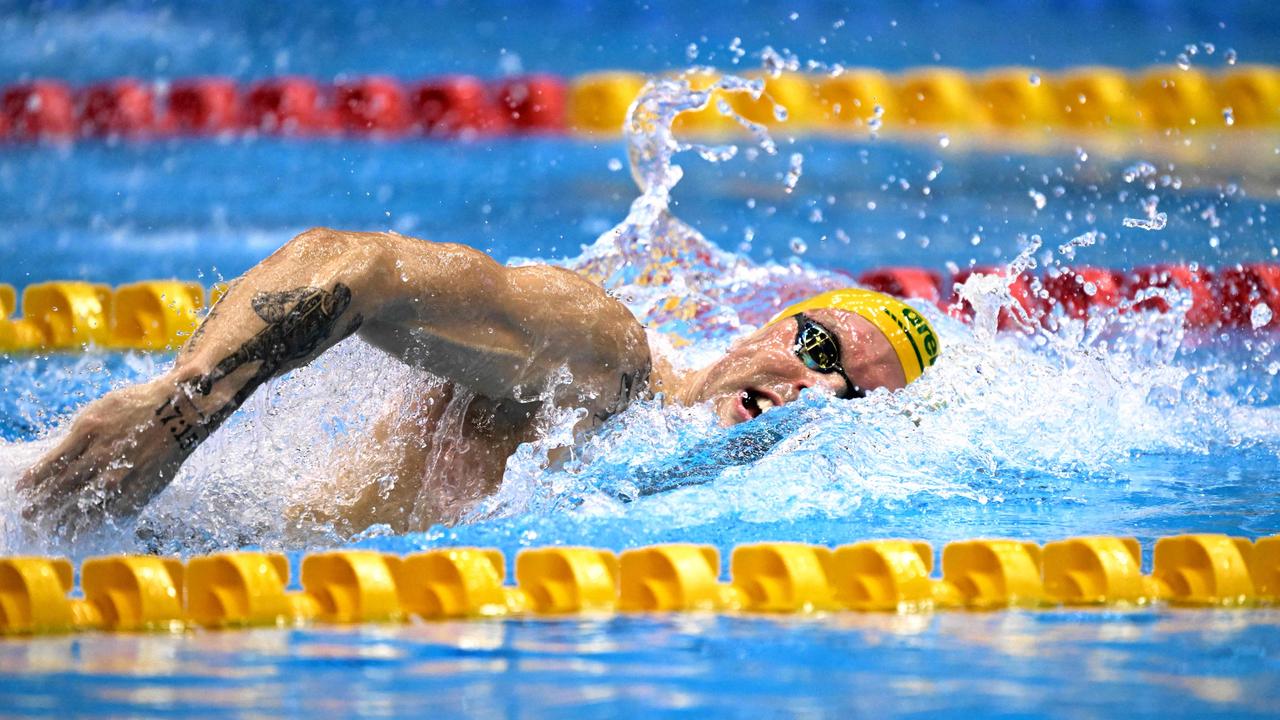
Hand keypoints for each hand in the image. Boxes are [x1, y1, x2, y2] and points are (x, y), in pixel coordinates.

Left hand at [17, 379, 189, 541]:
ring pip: (87, 501)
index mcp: (88, 432)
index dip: (34, 480)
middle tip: (28, 515)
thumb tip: (61, 458)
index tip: (22, 490)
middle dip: (43, 503)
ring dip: (66, 517)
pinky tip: (87, 527)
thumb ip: (81, 435)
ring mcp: (122, 472)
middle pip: (64, 486)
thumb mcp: (100, 410)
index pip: (52, 463)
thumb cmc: (139, 405)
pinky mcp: (141, 484)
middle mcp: (101, 455)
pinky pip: (114, 507)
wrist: (181, 409)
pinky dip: (98, 519)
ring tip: (53, 529)